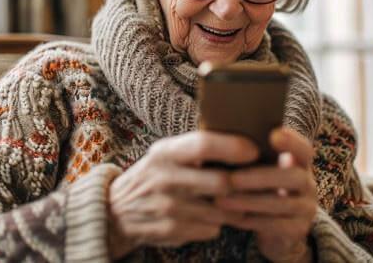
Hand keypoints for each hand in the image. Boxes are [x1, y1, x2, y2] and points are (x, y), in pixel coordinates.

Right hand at [107, 131, 258, 258]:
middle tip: (255, 179)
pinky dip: (217, 222)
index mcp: (165, 152)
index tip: (254, 150)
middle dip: (242, 182)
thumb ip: (194, 148)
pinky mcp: (171, 231)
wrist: (117, 211)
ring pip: (221, 209)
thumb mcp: (165, 153)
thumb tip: (240, 141)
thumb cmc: (153, 174)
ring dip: (234, 205)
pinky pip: (212, 228)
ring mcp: (168, 207)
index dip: (233, 146)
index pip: (202, 145)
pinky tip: (209, 214)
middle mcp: (165, 178)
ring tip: (234, 197)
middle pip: (221, 182)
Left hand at [215, 128, 316, 262]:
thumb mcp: (261, 166)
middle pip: (293, 177)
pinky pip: (277, 226)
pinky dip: (252, 220)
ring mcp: (306, 208)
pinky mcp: (298, 230)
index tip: (273, 135)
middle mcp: (308, 183)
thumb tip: (221, 136)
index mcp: (298, 161)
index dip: (292, 141)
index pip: (304, 148)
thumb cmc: (258, 184)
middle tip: (232, 179)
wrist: (274, 226)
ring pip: (282, 203)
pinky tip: (231, 217)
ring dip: (249, 201)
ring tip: (221, 200)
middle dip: (260, 177)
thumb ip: (251, 153)